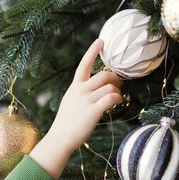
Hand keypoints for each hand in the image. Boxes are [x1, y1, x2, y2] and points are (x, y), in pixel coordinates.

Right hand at [30, 39, 121, 178]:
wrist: (60, 138)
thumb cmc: (67, 122)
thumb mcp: (71, 101)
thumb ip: (81, 92)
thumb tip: (98, 88)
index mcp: (75, 86)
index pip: (83, 64)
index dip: (92, 51)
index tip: (101, 41)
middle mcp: (80, 90)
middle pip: (104, 74)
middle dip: (115, 78)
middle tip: (118, 85)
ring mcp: (87, 100)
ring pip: (110, 86)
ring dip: (118, 90)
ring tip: (117, 97)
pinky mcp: (93, 111)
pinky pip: (111, 97)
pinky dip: (118, 98)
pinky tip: (117, 102)